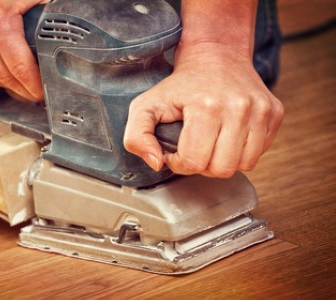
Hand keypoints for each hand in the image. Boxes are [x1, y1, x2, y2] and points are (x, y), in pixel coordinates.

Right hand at [0, 0, 49, 100]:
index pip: (20, 69)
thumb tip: (68, 44)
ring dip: (9, 85)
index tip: (46, 93)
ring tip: (24, 82)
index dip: (35, 86)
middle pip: (5, 78)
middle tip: (38, 93)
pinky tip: (5, 72)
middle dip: (25, 90)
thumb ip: (51, 21)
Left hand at [124, 44, 283, 177]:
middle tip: (194, 148)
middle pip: (221, 169)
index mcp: (206, 107)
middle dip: (202, 165)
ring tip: (211, 143)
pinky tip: (228, 136)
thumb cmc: (180, 84)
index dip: (179, 163)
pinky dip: (241, 152)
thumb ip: (137, 137)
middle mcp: (239, 108)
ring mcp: (261, 111)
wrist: (216, 56)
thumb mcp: (146, 106)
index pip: (194, 162)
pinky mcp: (274, 113)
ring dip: (223, 161)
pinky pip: (259, 153)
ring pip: (244, 165)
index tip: (176, 150)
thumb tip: (156, 163)